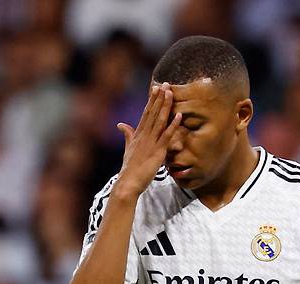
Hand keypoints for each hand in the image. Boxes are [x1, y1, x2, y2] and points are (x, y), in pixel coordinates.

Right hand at [115, 82, 181, 196]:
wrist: (128, 183)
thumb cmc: (129, 168)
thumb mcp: (128, 149)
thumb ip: (127, 135)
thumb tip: (120, 124)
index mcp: (138, 135)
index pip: (146, 113)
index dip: (152, 100)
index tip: (156, 88)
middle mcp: (143, 136)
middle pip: (153, 113)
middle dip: (159, 98)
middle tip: (165, 84)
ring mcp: (150, 143)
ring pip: (159, 121)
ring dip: (165, 106)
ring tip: (171, 93)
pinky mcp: (157, 152)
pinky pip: (167, 136)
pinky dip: (173, 125)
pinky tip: (179, 115)